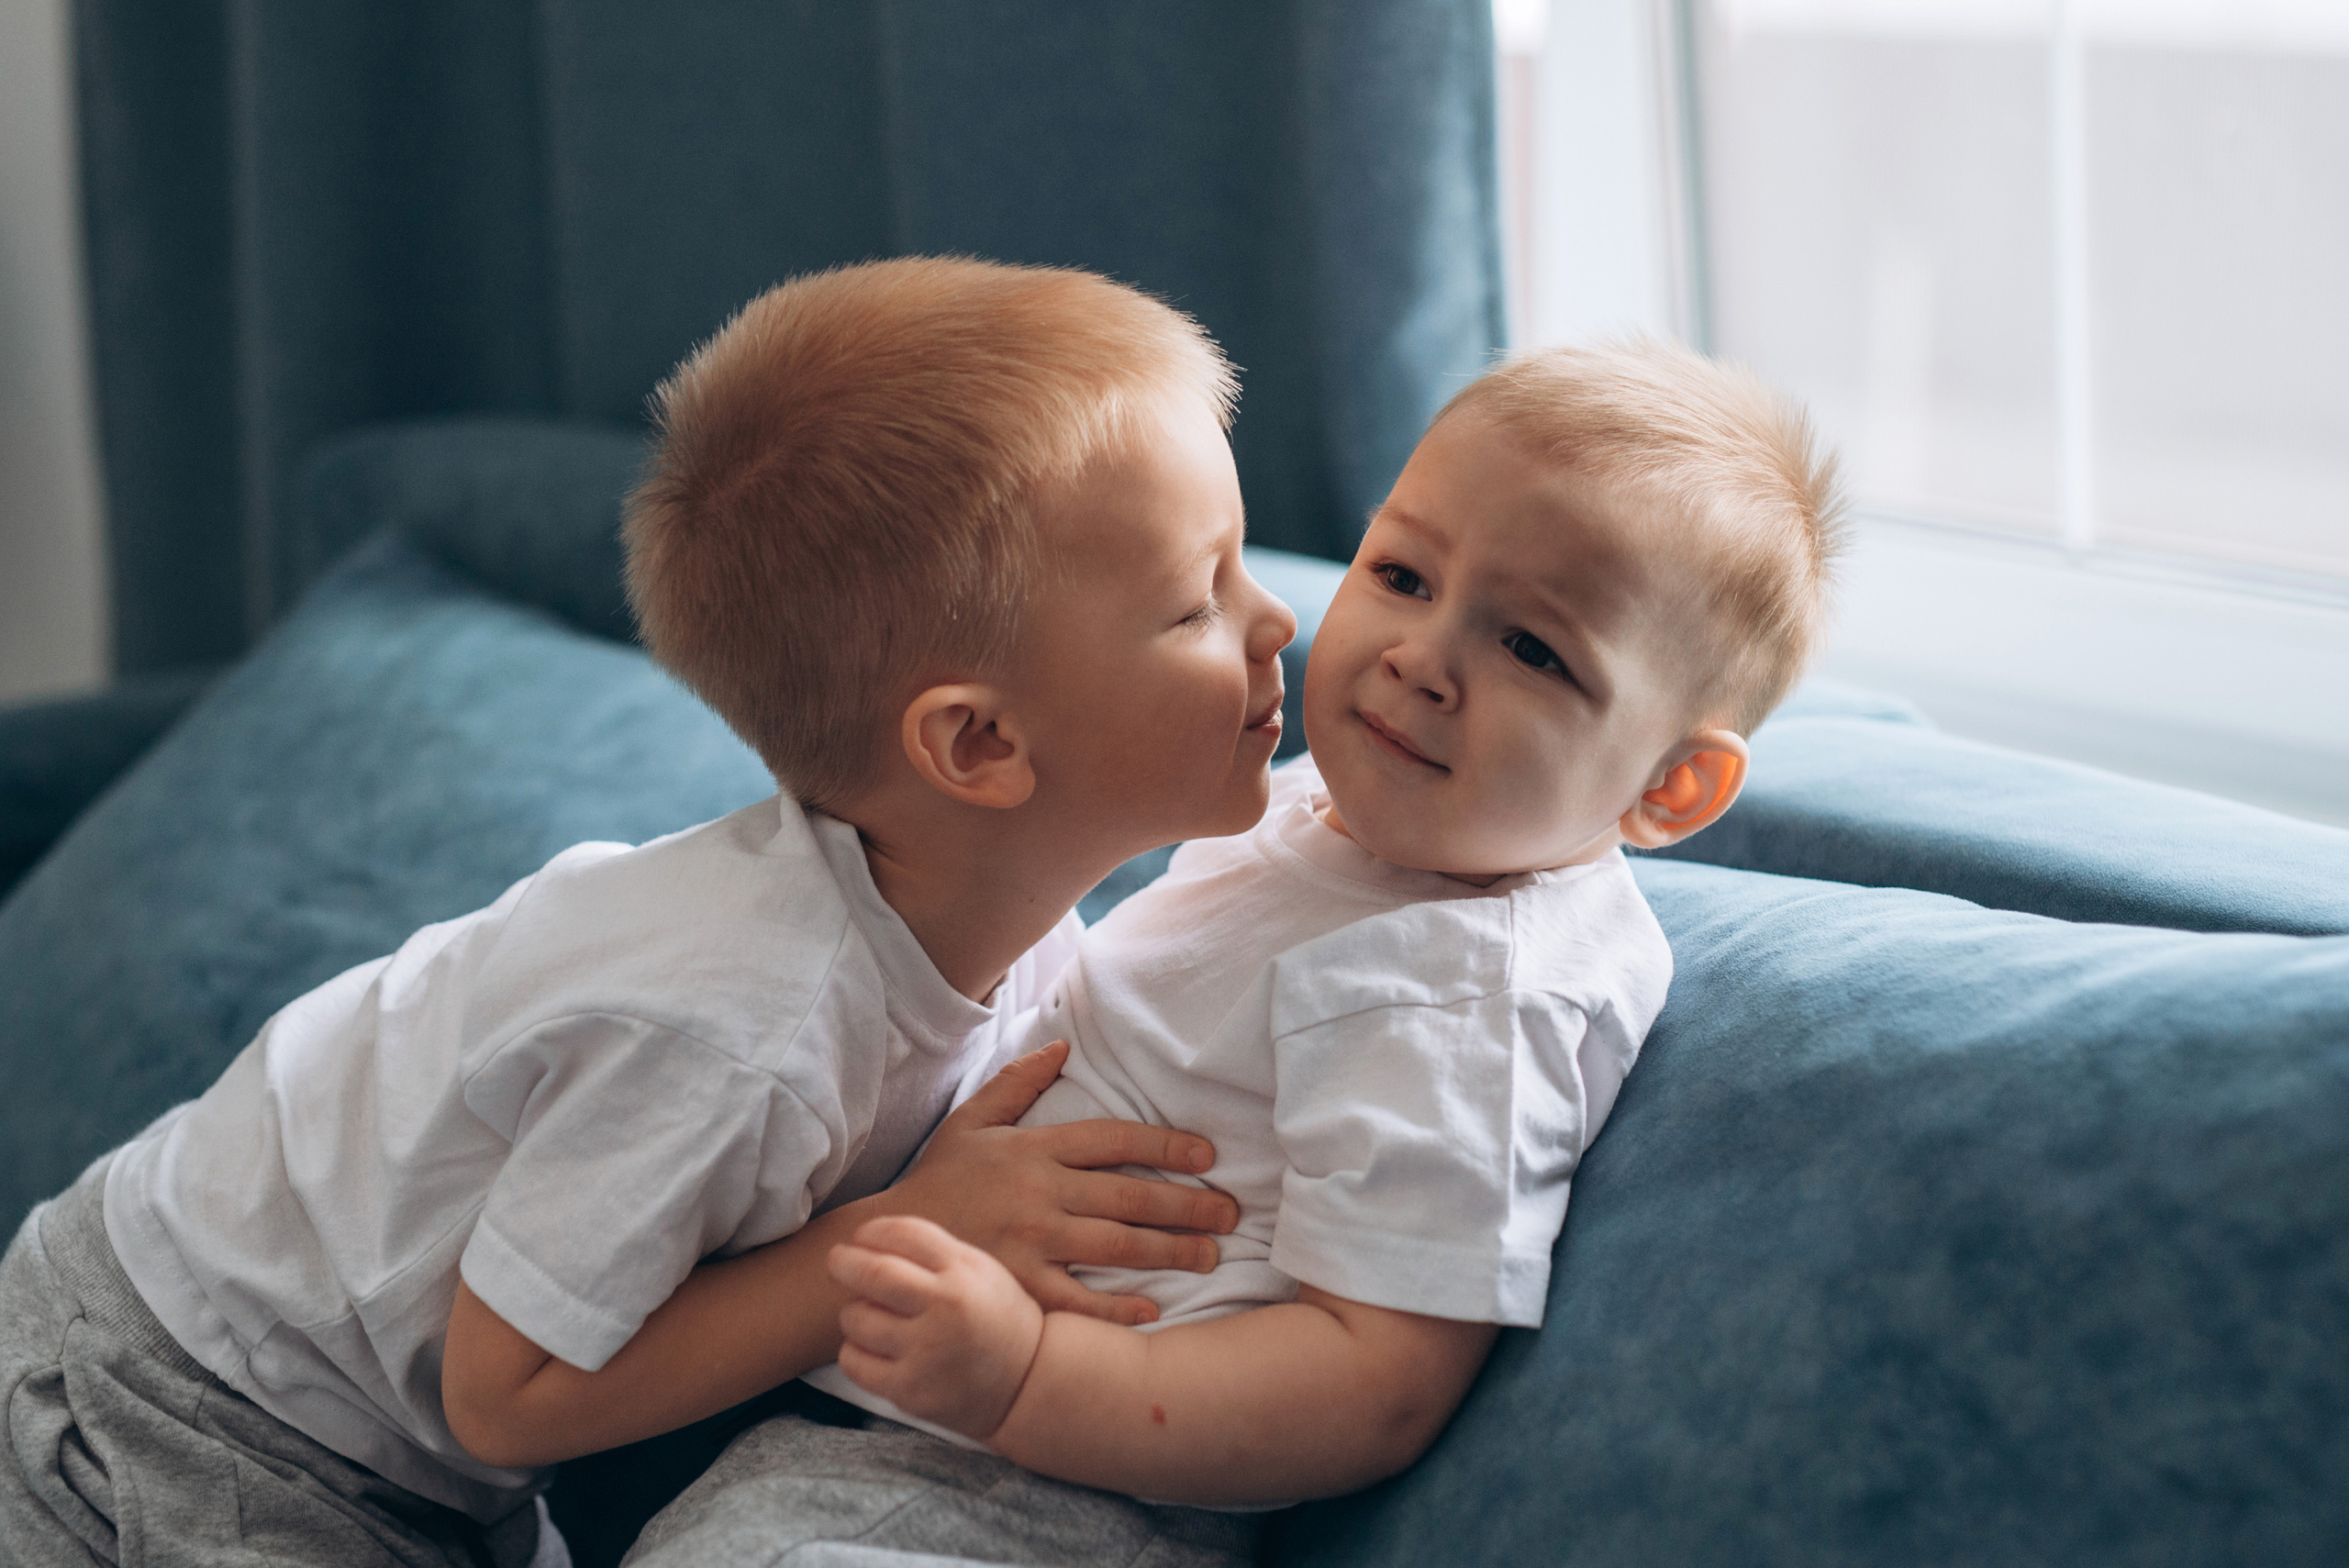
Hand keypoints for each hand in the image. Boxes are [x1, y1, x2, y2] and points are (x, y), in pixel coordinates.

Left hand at [830, 1215, 1043, 1441]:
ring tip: (872, 1314)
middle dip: (843, 1261)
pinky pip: (854, 1361)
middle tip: (837, 1260)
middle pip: (872, 1272)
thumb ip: (934, 1253)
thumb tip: (868, 1239)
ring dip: (855, 1311)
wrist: (1029, 1383)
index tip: (861, 1236)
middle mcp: (945, 1308)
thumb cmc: (997, 1319)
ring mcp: (926, 1352)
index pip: (903, 1234)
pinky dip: (855, 1350)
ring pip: (856, 1317)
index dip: (872, 1230)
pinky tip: (873, 1347)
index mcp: (965, 1271)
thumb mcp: (982, 1271)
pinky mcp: (910, 1389)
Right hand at [871, 1040, 1238, 1325]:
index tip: (1206, 1154)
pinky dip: (1117, 1308)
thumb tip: (1063, 1045)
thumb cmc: (938, 1181)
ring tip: (1210, 1254)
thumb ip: (1018, 1083)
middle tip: (1230, 1212)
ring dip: (1170, 1249)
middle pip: (1129, 1194)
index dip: (1164, 1144)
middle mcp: (1039, 1192)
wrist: (888, 1243)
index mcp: (1034, 1148)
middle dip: (1187, 1203)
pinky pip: (1078, 1300)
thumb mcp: (972, 1121)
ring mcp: (1031, 1241)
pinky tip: (1153, 1310)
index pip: (1112, 1139)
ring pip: (1116, 1244)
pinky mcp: (1019, 1286)